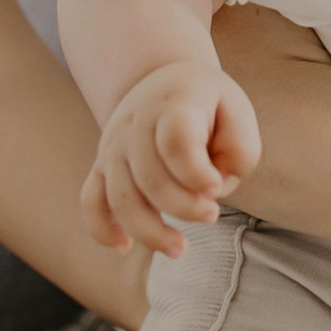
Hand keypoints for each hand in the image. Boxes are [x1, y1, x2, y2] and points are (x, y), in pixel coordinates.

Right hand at [81, 59, 262, 258]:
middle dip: (184, 208)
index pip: (176, 141)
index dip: (197, 174)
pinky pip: (90, 201)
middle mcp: (136, 125)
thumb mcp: (238, 111)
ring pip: (121, 198)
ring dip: (150, 232)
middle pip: (150, 178)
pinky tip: (125, 246)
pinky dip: (102, 228)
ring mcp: (114, 147)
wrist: (160, 81)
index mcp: (175, 105)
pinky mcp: (102, 167)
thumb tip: (215, 189)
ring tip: (180, 248)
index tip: (217, 188)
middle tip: (211, 215)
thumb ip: (240, 151)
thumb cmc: (208, 104)